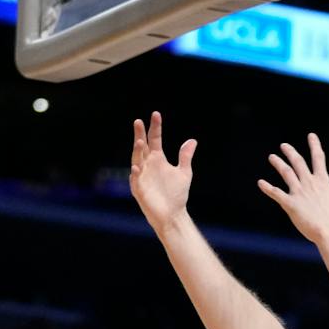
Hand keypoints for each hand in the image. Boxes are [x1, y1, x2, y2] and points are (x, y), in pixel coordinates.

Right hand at [130, 112, 196, 230]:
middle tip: (138, 121)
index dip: (155, 127)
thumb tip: (192, 140)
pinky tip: (137, 167)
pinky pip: (135, 180)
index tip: (156, 114)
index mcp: (157, 159)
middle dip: (140, 134)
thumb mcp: (184, 173)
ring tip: (140, 141)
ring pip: (137, 160)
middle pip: (142, 146)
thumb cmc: (177, 194)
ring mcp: (142, 176)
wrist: (173, 215)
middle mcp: (148, 165)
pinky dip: (135, 173)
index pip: (155, 139)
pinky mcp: (139, 189)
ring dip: (137, 151)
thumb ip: (185, 156)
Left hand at [258, 134, 328, 242]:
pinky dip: (267, 188)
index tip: (311, 136)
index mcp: (322, 181)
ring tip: (272, 157)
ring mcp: (299, 192)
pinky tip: (260, 183)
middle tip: (283, 145)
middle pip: (298, 162)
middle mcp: (309, 183)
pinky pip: (276, 193)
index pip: (318, 158)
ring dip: (278, 164)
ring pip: (286, 173)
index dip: (314, 146)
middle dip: (290, 152)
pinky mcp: (290, 204)